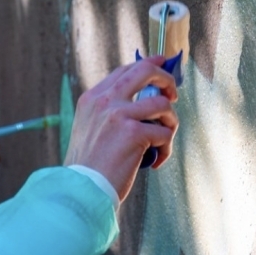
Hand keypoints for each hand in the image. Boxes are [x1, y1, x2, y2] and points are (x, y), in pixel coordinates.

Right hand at [63, 57, 178, 201]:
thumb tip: (144, 103)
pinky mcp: (134, 133)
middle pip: (144, 71)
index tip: (160, 67)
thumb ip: (108, 112)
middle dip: (166, 78)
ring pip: (162, 104)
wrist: (82, 188)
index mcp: (92, 98)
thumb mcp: (89, 128)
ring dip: (171, 123)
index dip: (147, 66)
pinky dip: (165, 148)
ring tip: (163, 141)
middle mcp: (105, 101)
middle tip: (173, 95)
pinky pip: (165, 133)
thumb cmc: (89, 166)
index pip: (124, 71)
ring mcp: (119, 114)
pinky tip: (156, 161)